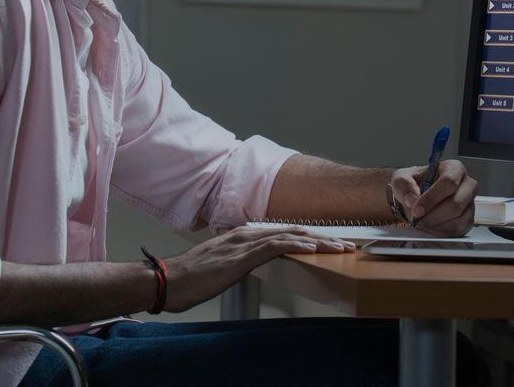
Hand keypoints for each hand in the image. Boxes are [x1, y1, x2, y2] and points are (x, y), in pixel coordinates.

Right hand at [161, 226, 353, 312]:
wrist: (167, 281)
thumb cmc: (191, 278)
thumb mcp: (222, 266)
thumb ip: (240, 260)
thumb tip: (255, 264)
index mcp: (243, 236)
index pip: (284, 233)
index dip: (310, 237)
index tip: (330, 244)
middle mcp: (246, 235)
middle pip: (293, 231)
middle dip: (322, 237)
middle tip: (346, 244)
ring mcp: (244, 244)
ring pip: (289, 236)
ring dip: (318, 241)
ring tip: (339, 247)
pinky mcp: (241, 256)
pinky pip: (274, 247)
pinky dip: (295, 246)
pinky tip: (312, 249)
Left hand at [390, 159, 477, 236]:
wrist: (417, 197)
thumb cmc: (414, 184)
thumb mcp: (402, 179)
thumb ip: (404, 185)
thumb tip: (412, 199)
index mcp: (454, 168)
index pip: (449, 182)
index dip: (432, 198)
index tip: (417, 210)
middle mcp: (467, 184)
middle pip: (456, 203)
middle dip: (433, 216)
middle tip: (417, 220)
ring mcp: (470, 203)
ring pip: (458, 219)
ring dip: (436, 225)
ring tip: (422, 222)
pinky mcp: (468, 219)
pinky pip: (458, 230)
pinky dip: (441, 232)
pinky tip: (430, 227)